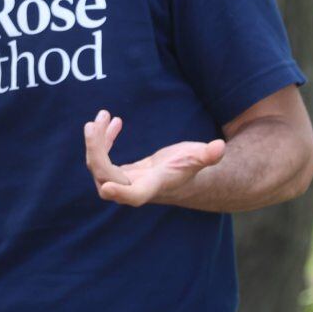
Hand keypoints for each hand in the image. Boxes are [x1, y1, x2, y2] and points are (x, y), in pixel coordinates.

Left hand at [84, 111, 224, 206]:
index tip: (107, 186)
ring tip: (102, 116)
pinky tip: (113, 121)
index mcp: (153, 187)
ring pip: (97, 167)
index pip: (134, 196)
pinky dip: (103, 140)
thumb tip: (219, 147)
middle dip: (95, 151)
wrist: (183, 174)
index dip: (121, 193)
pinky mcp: (118, 173)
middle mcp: (134, 187)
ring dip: (95, 142)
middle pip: (105, 177)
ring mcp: (123, 182)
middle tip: (93, 123)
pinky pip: (101, 159)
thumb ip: (208, 155)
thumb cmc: (193, 166)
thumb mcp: (200, 158)